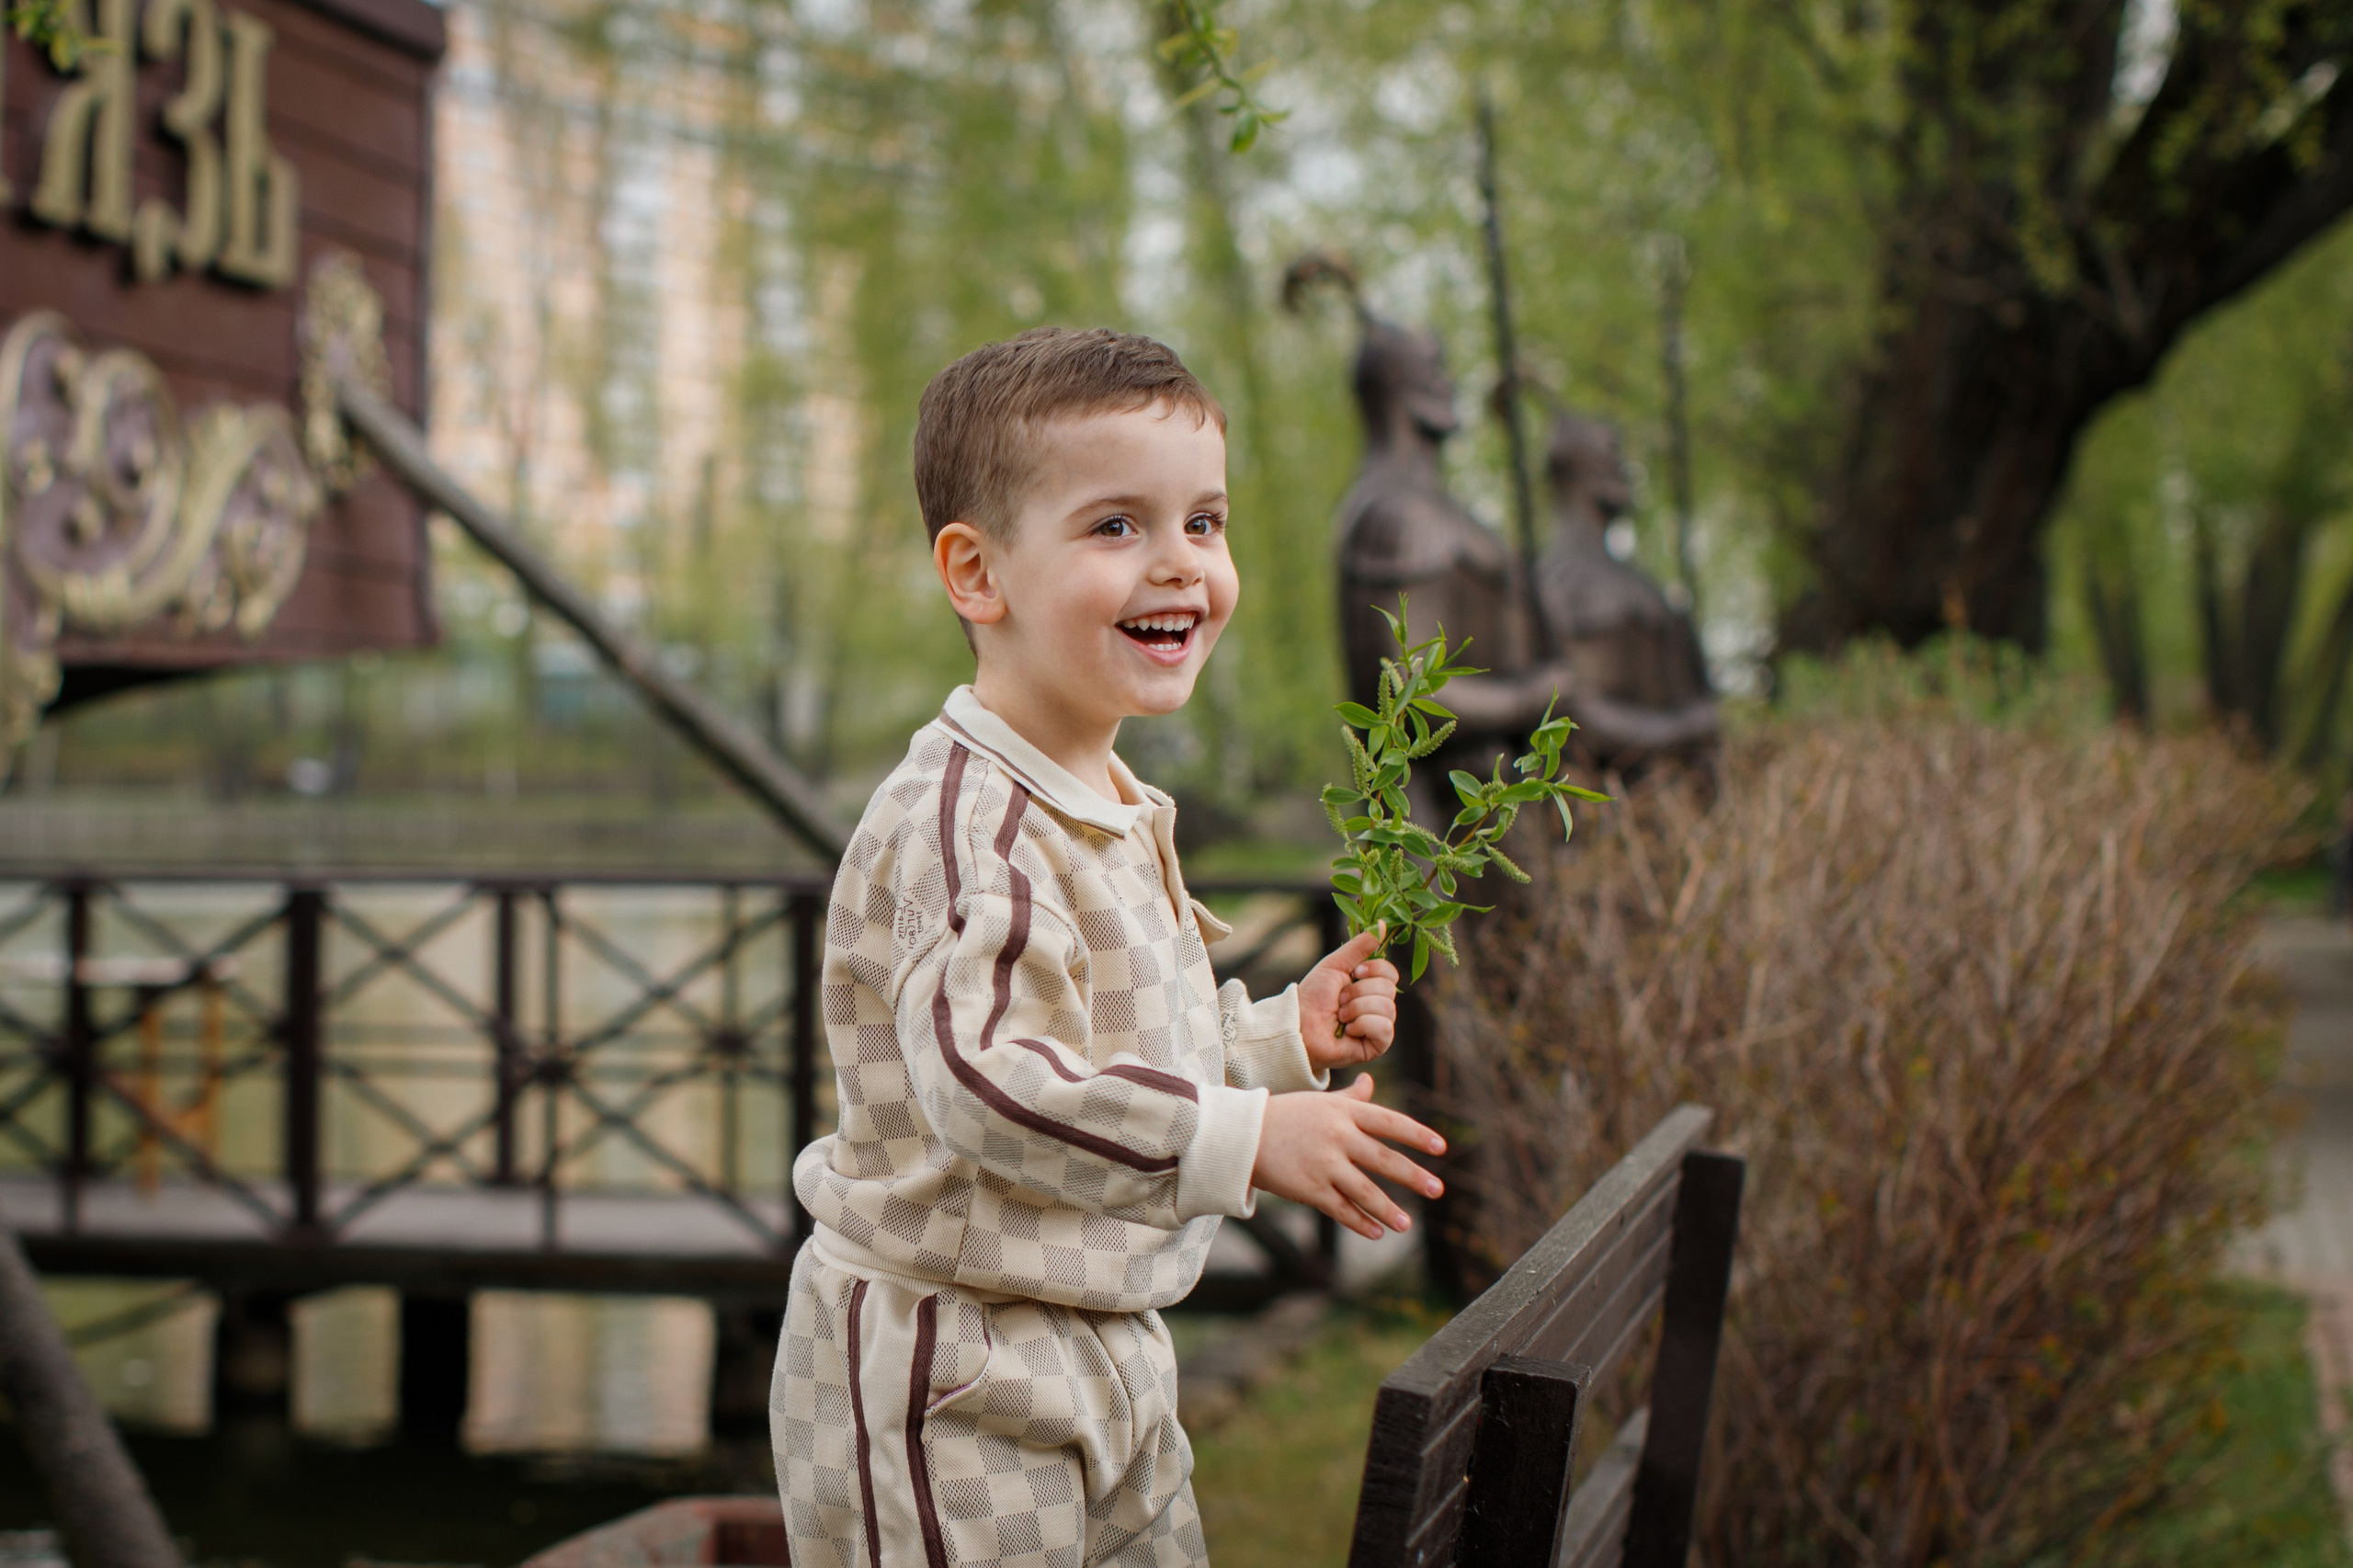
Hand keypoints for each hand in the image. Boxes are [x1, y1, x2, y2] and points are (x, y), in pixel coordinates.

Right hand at [1251, 1075, 1444, 1240]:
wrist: (1242, 1135)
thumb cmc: (1285, 1115)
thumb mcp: (1320, 1101)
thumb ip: (1351, 1097)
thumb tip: (1371, 1081)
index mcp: (1343, 1112)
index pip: (1389, 1121)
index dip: (1417, 1135)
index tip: (1441, 1147)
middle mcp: (1337, 1136)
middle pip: (1383, 1159)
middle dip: (1413, 1176)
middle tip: (1437, 1189)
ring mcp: (1323, 1164)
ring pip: (1365, 1191)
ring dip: (1388, 1210)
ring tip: (1406, 1224)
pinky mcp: (1309, 1188)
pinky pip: (1341, 1209)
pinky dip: (1360, 1222)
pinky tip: (1376, 1232)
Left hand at [1299, 926, 1400, 1070]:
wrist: (1298, 1024)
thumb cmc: (1314, 996)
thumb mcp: (1336, 964)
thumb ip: (1359, 946)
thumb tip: (1383, 924)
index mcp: (1371, 985)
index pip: (1391, 973)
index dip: (1374, 970)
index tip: (1354, 972)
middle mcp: (1378, 1005)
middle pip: (1389, 989)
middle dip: (1358, 992)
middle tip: (1339, 1000)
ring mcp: (1379, 1026)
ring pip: (1387, 1008)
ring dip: (1356, 1009)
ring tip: (1340, 1016)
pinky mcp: (1377, 1045)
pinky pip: (1385, 1029)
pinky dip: (1362, 1025)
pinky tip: (1348, 1030)